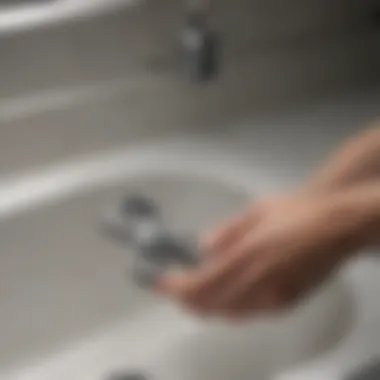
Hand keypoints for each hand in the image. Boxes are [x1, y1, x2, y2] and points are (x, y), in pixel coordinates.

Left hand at [158, 190, 362, 319]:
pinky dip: (228, 306)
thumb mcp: (254, 211)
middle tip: (176, 285)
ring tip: (196, 287)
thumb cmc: (296, 211)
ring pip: (227, 314)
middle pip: (209, 306)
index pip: (199, 285)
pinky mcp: (287, 304)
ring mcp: (274, 297)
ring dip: (207, 304)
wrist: (336, 223)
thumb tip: (203, 248)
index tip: (161, 281)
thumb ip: (225, 233)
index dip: (175, 288)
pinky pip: (248, 313)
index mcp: (248, 255)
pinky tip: (226, 290)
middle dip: (187, 299)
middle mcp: (259, 283)